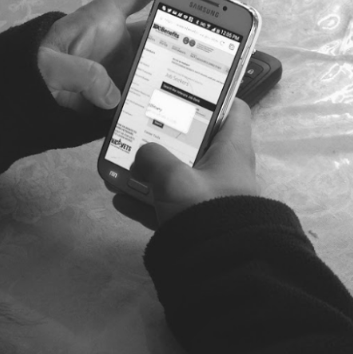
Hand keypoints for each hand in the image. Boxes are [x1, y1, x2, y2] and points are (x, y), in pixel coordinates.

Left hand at [37, 0, 217, 112]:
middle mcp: (124, 40)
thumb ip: (77, 74)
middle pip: (171, 25)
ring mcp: (129, 68)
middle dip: (201, 27)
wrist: (23, 104)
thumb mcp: (48, 67)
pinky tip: (198, 108)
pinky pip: (161, 92)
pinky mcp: (131, 94)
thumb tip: (112, 95)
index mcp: (105, 18)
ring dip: (195, 66)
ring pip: (171, 61)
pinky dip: (180, 99)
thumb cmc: (32, 73)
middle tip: (232, 34)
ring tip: (225, 74)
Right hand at [112, 100, 260, 228]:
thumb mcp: (174, 177)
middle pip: (196, 142)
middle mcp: (225, 170)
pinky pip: (169, 205)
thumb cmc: (205, 210)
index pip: (234, 110)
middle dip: (164, 136)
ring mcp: (211, 197)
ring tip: (119, 164)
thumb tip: (143, 154)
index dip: (214, 94)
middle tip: (137, 126)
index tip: (185, 87)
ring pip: (178, 175)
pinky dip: (146, 201)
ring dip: (148, 171)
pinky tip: (118, 199)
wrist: (219, 266)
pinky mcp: (198, 222)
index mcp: (232, 150)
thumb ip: (153, 157)